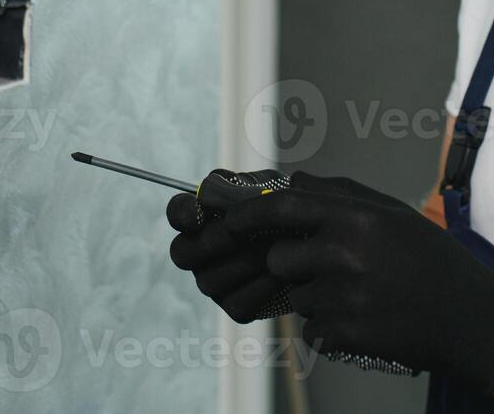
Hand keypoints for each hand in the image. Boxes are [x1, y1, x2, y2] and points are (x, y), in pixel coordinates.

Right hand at [167, 188, 290, 322]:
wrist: (316, 238)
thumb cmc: (287, 206)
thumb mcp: (270, 186)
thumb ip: (241, 186)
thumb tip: (209, 192)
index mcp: (204, 215)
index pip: (177, 212)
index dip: (182, 213)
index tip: (198, 213)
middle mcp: (200, 251)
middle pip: (182, 253)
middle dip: (211, 241)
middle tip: (240, 231)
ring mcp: (214, 281)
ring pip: (210, 281)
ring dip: (244, 263)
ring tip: (275, 248)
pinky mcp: (235, 306)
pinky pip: (237, 303)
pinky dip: (261, 288)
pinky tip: (282, 273)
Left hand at [222, 171, 493, 394]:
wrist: (469, 318)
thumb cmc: (431, 261)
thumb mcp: (392, 213)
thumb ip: (339, 194)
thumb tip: (292, 181)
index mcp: (355, 216)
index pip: (282, 208)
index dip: (246, 216)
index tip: (228, 225)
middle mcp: (345, 252)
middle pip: (280, 259)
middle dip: (294, 266)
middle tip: (335, 270)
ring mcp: (343, 296)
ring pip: (298, 297)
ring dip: (319, 299)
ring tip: (364, 295)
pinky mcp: (345, 334)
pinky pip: (313, 331)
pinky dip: (333, 330)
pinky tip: (369, 320)